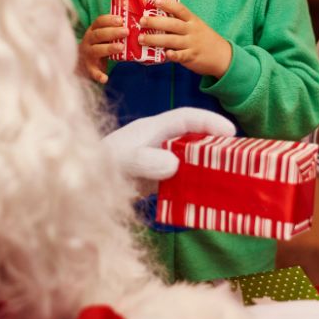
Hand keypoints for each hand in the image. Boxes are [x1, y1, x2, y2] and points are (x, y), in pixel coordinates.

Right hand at [79, 14, 126, 83]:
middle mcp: (88, 40)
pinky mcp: (89, 67)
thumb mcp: (104, 34)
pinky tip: (105, 78)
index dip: (109, 20)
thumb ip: (114, 27)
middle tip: (126, 31)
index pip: (99, 22)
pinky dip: (98, 75)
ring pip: (96, 50)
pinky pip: (93, 71)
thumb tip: (130, 14)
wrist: (83, 61)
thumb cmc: (99, 44)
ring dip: (109, 48)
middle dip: (113, 32)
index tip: (121, 20)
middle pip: (99, 34)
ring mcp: (88, 54)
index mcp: (93, 30)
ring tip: (121, 47)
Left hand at [101, 108, 235, 192]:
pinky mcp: (154, 181)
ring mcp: (157, 161)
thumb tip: (176, 164)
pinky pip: (181, 180)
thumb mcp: (123, 161)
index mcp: (152, 129)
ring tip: (229, 179)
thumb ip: (147, 161)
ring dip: (207, 168)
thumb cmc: (100, 165)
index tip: (231, 132)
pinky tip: (206, 199)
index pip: (186, 118)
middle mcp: (158, 142)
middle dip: (215, 145)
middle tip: (239, 158)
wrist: (79, 187)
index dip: (209, 122)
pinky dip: (194, 187)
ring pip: (190, 160)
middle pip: (193, 138)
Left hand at [139, 0, 231, 77]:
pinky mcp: (192, 57)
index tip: (155, 0)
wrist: (222, 56)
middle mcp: (192, 30)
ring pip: (172, 40)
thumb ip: (180, 22)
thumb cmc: (203, 39)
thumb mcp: (195, 26)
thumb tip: (157, 17)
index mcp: (192, 20)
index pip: (180, 9)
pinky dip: (173, 55)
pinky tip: (165, 54)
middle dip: (156, 22)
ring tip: (141, 39)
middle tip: (142, 20)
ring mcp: (192, 44)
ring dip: (155, 39)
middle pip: (173, 24)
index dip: (168, 4)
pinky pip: (181, 55)